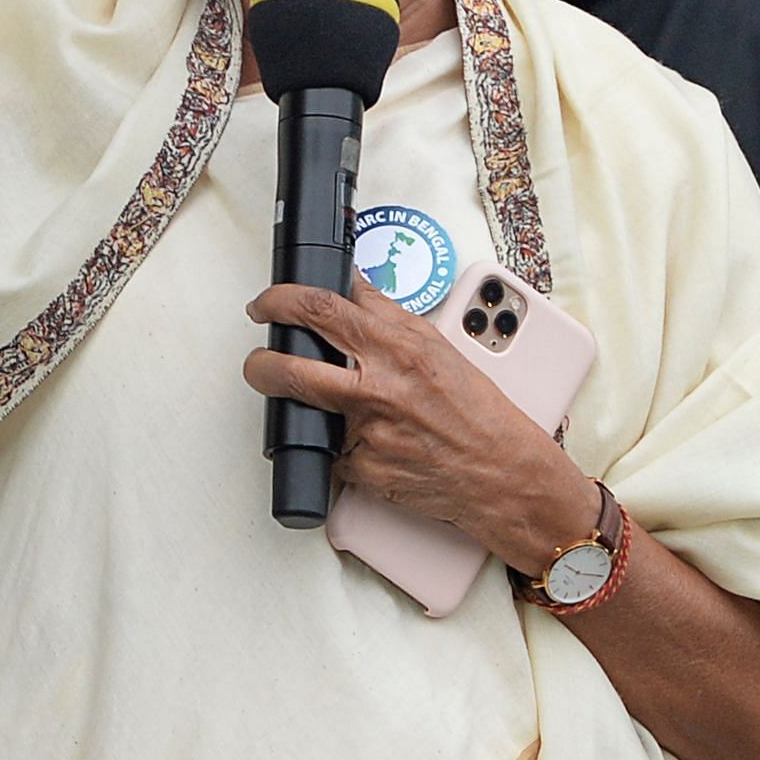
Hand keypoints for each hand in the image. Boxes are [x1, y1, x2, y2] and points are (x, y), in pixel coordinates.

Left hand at [244, 277, 594, 567]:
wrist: (500, 473)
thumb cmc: (478, 411)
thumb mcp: (438, 346)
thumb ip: (389, 315)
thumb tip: (353, 286)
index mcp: (396, 349)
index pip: (321, 309)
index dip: (281, 300)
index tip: (267, 304)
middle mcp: (377, 388)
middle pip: (289, 366)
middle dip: (261, 361)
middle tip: (259, 358)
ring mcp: (365, 432)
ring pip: (303, 410)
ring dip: (295, 404)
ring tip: (316, 403)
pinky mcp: (361, 469)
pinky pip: (331, 450)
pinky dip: (341, 444)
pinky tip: (369, 443)